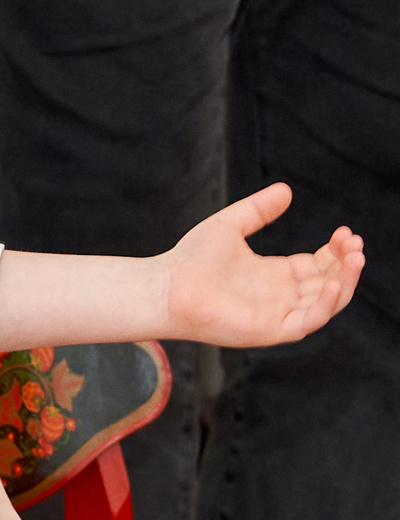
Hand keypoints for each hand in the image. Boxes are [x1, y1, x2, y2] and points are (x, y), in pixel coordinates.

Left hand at [158, 183, 363, 345]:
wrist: (164, 286)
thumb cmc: (190, 259)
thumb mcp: (231, 225)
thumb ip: (258, 210)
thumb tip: (286, 189)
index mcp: (274, 275)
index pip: (319, 265)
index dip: (336, 251)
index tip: (344, 232)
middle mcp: (279, 297)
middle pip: (329, 282)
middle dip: (347, 263)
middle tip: (354, 242)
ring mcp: (276, 315)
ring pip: (326, 302)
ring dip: (346, 281)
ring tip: (355, 257)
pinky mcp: (269, 330)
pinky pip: (307, 322)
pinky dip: (326, 305)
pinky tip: (335, 284)